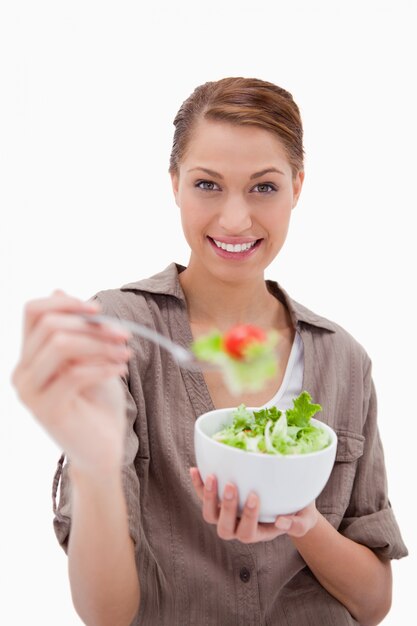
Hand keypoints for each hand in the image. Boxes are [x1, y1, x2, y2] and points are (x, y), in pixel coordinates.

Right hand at [12, 291, 131, 472]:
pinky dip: (104, 366)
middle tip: (124, 334)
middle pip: (50, 325)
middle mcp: (22, 371)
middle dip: (93, 326)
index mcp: (30, 355)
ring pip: (61, 344)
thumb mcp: (90, 358)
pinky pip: (75, 373)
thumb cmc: (97, 403)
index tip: (98, 309)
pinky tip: (122, 368)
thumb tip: (59, 289)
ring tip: (126, 352)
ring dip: (100, 344)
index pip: (33, 311)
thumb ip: (76, 329)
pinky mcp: (46, 410)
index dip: (65, 302)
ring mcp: (30, 392)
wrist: (102, 449)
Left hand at [190, 467, 318, 542]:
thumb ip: (297, 524)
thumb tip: (281, 522)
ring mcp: (226, 515)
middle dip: (226, 507)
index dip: (248, 517)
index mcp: (258, 533)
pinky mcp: (219, 501)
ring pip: (210, 515)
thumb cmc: (298, 511)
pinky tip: (195, 469)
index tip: (254, 495)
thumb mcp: (304, 519)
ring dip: (208, 496)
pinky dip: (198, 484)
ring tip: (211, 476)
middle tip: (231, 485)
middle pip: (224, 528)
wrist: (289, 504)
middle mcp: (238, 527)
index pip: (247, 533)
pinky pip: (203, 496)